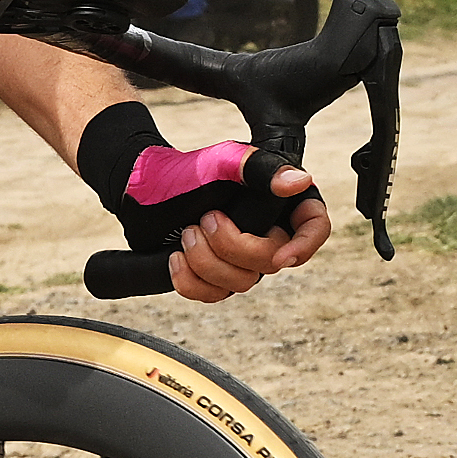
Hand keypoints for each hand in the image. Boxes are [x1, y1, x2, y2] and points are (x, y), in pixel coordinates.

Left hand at [78, 114, 329, 302]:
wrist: (141, 191)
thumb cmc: (185, 171)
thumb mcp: (222, 162)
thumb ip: (260, 168)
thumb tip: (300, 181)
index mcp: (278, 201)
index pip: (315, 225)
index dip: (307, 245)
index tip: (284, 256)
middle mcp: (266, 232)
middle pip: (273, 260)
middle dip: (234, 245)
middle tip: (205, 219)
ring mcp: (241, 257)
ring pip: (242, 282)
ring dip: (207, 260)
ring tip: (186, 232)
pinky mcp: (214, 276)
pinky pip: (214, 295)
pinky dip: (191, 281)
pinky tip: (175, 258)